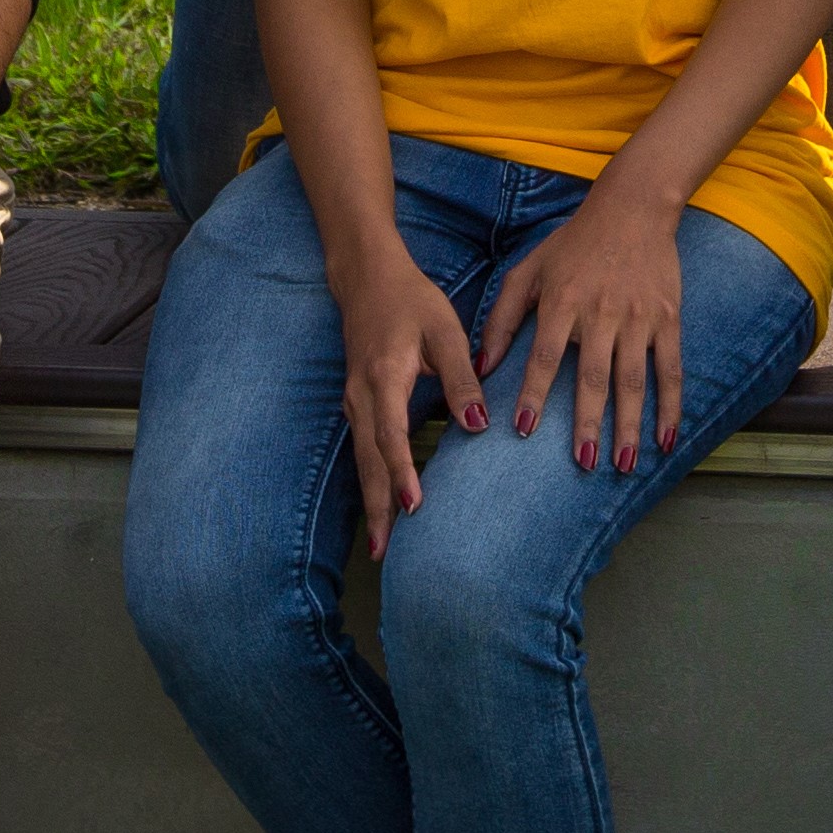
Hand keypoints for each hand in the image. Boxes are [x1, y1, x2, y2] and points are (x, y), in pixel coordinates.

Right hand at [335, 233, 485, 562]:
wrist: (367, 279)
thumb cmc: (412, 301)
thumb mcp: (445, 330)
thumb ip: (462, 378)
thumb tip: (479, 427)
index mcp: (385, 376)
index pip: (390, 435)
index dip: (401, 473)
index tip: (414, 507)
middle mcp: (362, 396)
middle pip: (368, 461)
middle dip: (378, 507)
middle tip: (387, 554)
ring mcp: (354, 402)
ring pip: (361, 460)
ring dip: (371, 501)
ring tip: (381, 546)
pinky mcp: (356, 404)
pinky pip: (362, 450)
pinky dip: (371, 480)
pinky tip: (383, 506)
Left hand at [486, 180, 689, 476]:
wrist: (633, 207)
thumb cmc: (573, 243)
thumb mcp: (529, 270)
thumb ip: (502, 317)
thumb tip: (482, 366)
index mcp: (563, 301)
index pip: (545, 355)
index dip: (535, 393)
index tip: (524, 429)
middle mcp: (601, 311)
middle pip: (594, 375)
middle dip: (589, 422)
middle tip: (583, 463)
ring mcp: (638, 316)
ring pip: (634, 379)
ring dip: (630, 425)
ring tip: (624, 464)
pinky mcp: (667, 317)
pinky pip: (671, 368)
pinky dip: (671, 406)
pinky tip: (666, 439)